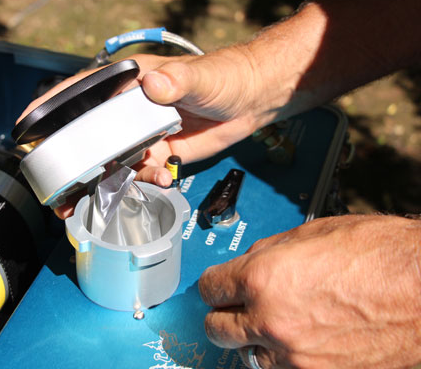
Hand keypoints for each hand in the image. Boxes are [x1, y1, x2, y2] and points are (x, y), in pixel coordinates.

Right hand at [18, 49, 265, 217]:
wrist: (253, 99)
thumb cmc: (225, 76)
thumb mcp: (201, 77)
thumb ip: (179, 81)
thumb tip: (155, 86)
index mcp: (128, 82)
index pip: (80, 93)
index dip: (50, 110)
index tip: (25, 131)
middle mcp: (128, 109)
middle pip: (89, 137)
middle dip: (73, 165)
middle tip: (60, 194)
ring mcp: (141, 132)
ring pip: (112, 160)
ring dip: (107, 182)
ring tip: (103, 203)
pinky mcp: (158, 151)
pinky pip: (140, 172)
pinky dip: (144, 182)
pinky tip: (160, 181)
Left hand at [199, 214, 420, 367]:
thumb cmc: (381, 255)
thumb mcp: (312, 234)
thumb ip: (267, 252)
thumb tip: (247, 263)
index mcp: (263, 278)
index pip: (209, 288)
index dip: (213, 283)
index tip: (218, 285)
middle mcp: (271, 321)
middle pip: (216, 328)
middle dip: (222, 314)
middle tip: (234, 306)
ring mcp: (295, 356)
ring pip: (247, 355)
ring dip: (253, 339)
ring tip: (273, 323)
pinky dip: (283, 357)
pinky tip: (300, 340)